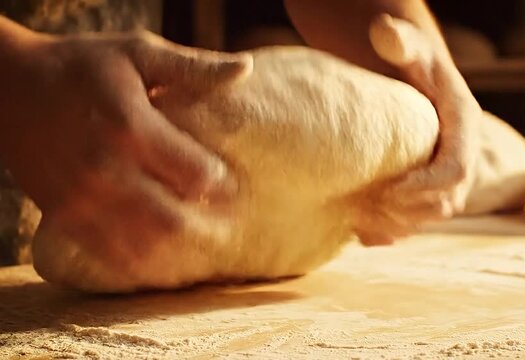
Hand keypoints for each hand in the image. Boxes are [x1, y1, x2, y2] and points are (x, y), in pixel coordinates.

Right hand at [0, 25, 248, 262]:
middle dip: (210, 226)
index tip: (232, 182)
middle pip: (174, 221)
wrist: (10, 89)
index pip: (196, 175)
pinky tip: (165, 257)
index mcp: (130, 127)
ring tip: (203, 241)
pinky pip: (111, 256)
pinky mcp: (66, 217)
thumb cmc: (83, 66)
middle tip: (229, 222)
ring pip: (145, 247)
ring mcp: (82, 200)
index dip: (222, 182)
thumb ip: (192, 66)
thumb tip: (245, 68)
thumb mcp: (137, 52)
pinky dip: (144, 264)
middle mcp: (106, 170)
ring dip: (180, 251)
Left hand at [354, 14, 482, 245]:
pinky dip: (391, 232)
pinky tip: (361, 233)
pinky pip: (416, 221)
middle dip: (407, 212)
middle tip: (363, 211)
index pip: (456, 170)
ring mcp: (444, 175)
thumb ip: (399, 41)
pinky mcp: (426, 187)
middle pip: (446, 203)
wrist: (409, 76)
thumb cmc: (407, 59)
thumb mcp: (406, 45)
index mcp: (463, 126)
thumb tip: (383, 32)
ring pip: (431, 217)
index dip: (425, 188)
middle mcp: (460, 155)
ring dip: (397, 226)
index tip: (387, 192)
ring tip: (357, 222)